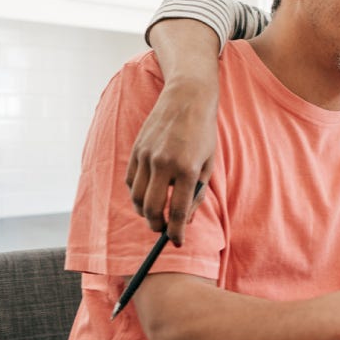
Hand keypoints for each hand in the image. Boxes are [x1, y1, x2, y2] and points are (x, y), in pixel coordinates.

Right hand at [125, 77, 216, 245]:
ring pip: (136, 197)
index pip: (176, 212)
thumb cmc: (203, 133)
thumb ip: (196, 194)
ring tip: (154, 216)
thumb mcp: (208, 165)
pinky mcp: (136, 149)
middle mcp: (163, 163)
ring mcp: (146, 156)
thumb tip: (183, 221)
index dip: (176, 232)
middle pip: (151, 208)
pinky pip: (130, 180)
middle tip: (162, 231)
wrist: (187, 98)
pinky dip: (136, 194)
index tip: (177, 242)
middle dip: (156, 226)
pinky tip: (145, 196)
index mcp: (187, 169)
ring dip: (143, 212)